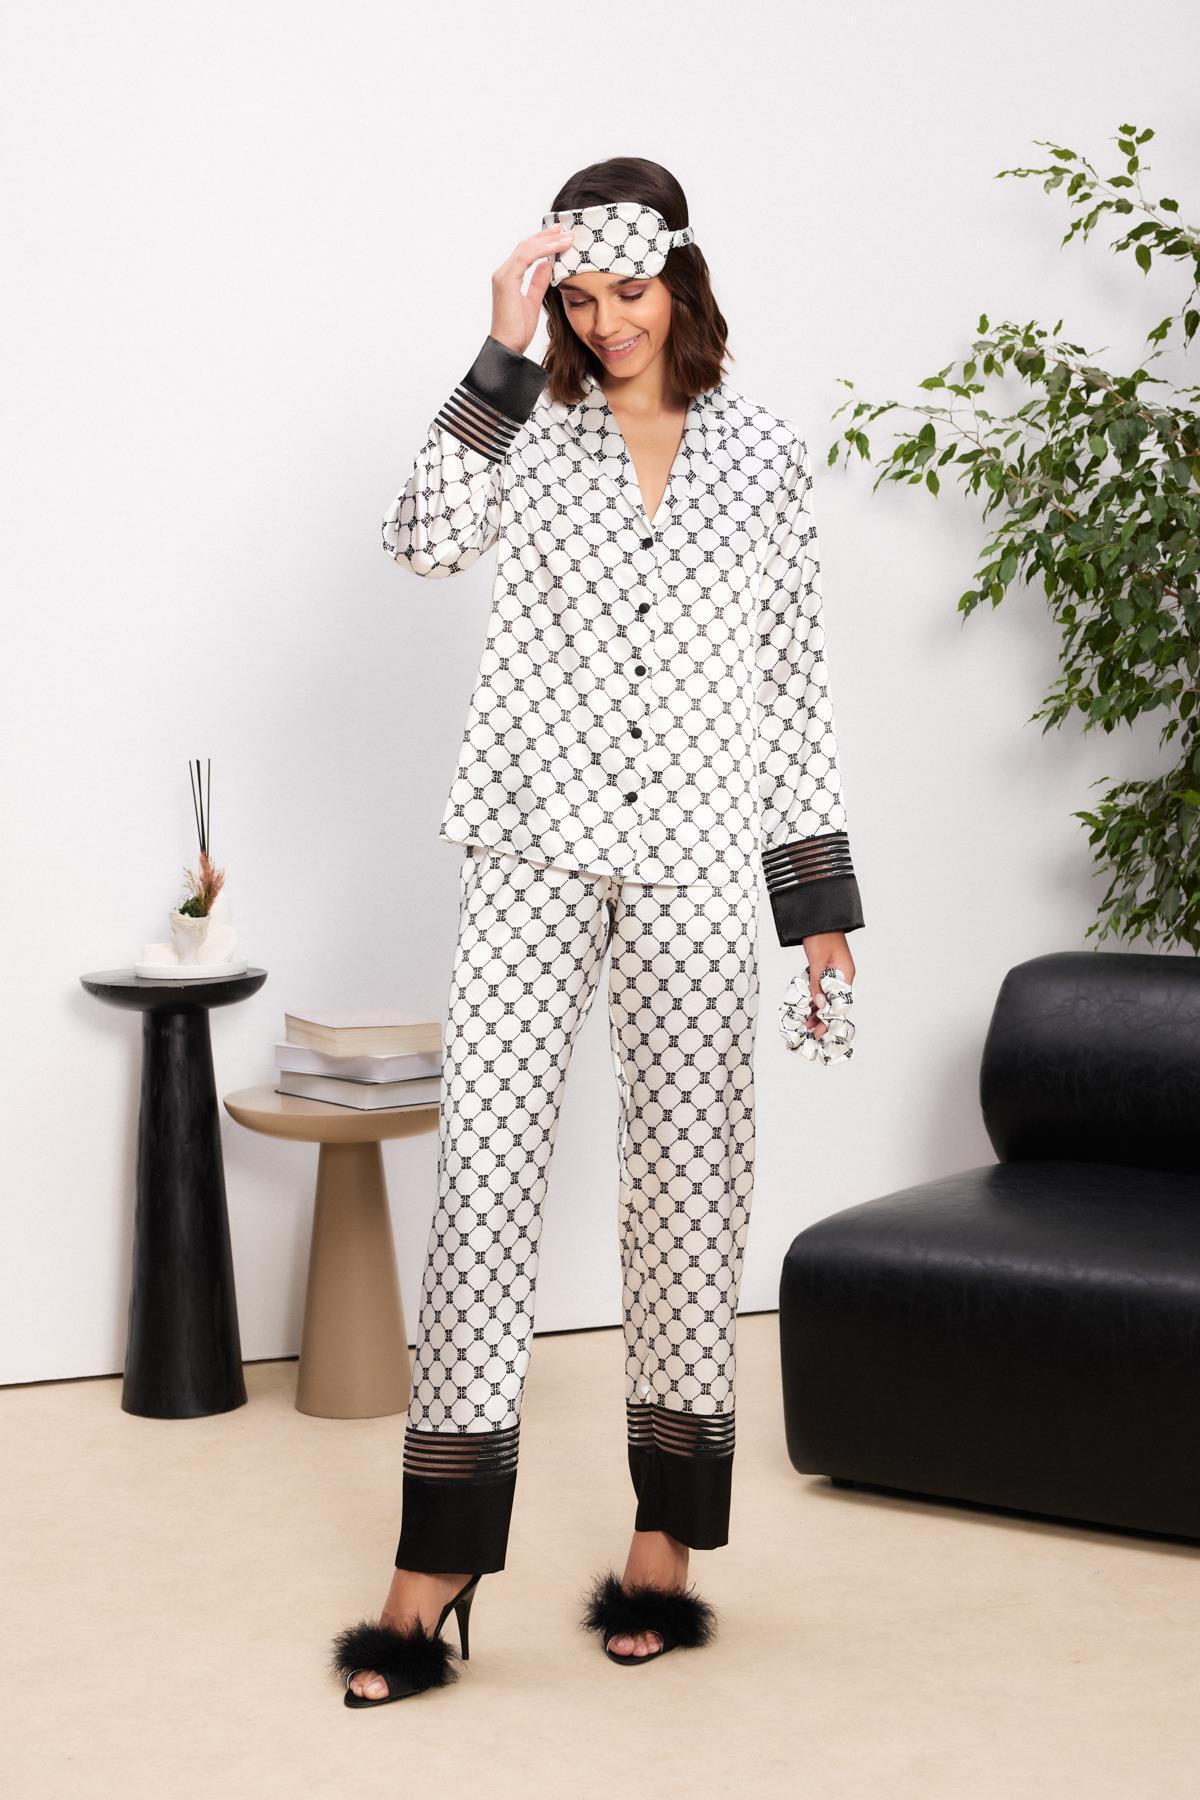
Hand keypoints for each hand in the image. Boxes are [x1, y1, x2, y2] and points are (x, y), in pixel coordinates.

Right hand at [489, 227, 574, 357]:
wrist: (508, 347)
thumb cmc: (517, 331)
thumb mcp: (533, 302)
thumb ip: (538, 283)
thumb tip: (546, 265)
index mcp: (508, 277)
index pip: (526, 252)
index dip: (543, 242)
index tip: (560, 236)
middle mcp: (503, 273)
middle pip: (526, 245)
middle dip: (546, 236)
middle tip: (565, 229)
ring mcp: (503, 276)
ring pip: (526, 248)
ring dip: (548, 241)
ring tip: (566, 236)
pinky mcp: (506, 281)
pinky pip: (525, 258)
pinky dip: (542, 250)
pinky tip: (557, 248)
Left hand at [801, 932, 855, 1038]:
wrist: (817, 918)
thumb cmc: (821, 936)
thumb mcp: (817, 961)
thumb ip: (817, 984)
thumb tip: (820, 1004)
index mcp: (846, 974)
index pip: (840, 1003)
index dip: (831, 1019)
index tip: (821, 1030)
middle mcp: (842, 976)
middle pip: (834, 1003)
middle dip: (822, 1017)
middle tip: (810, 1031)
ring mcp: (834, 974)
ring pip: (826, 997)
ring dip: (816, 1010)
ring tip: (805, 1023)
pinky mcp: (825, 971)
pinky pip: (821, 989)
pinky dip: (814, 999)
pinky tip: (806, 1008)